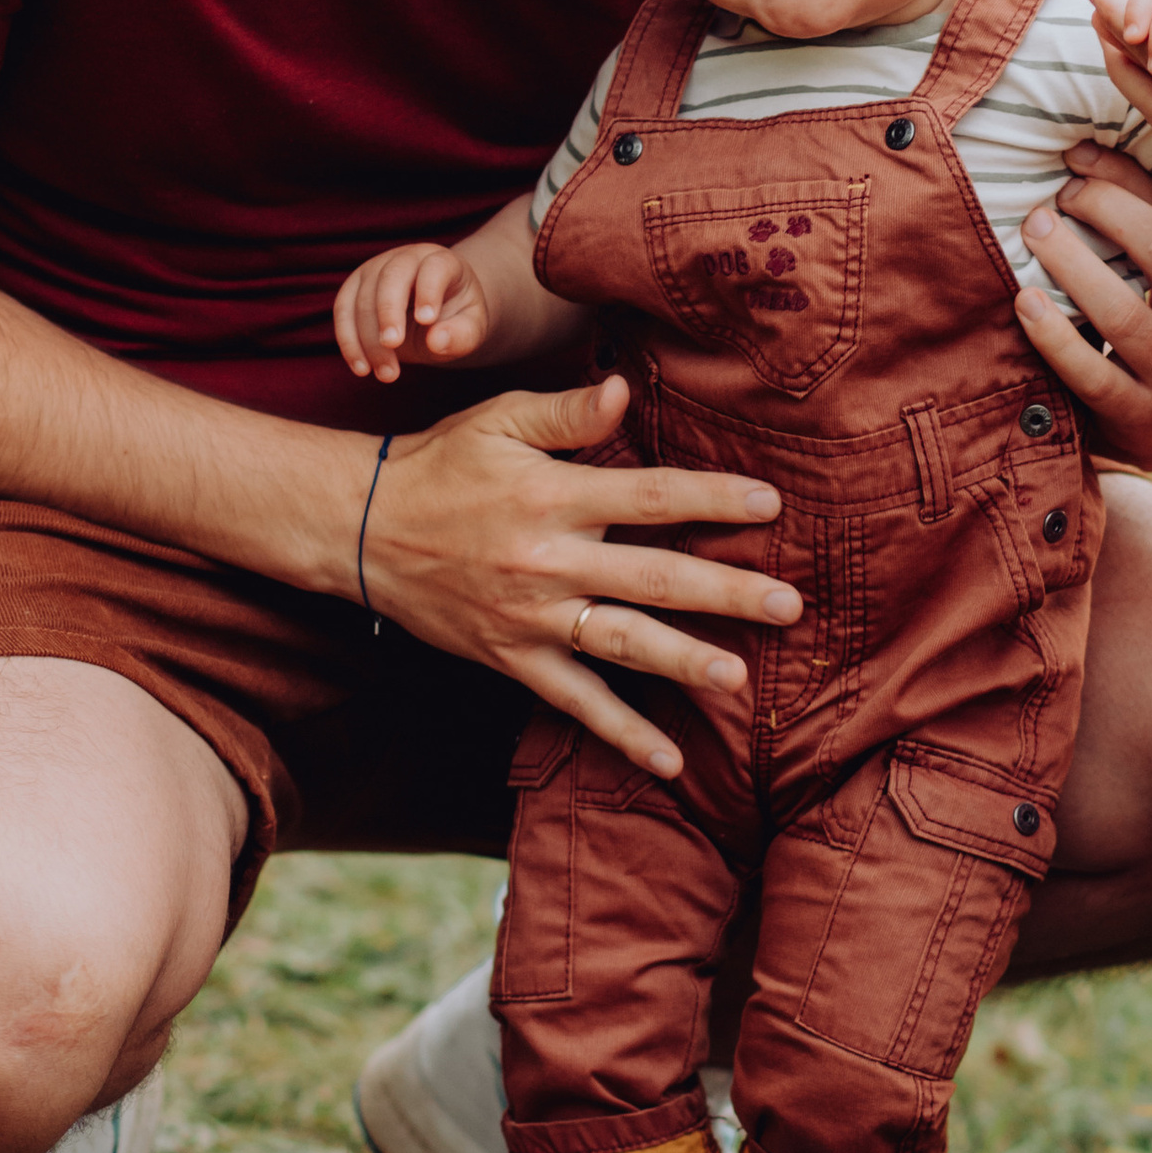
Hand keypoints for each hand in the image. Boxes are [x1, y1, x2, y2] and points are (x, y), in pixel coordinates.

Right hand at [333, 240, 491, 383]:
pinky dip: (348, 341)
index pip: (434, 268)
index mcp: (441, 262)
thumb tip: (436, 340)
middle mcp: (406, 259)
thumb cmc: (456, 318)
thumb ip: (461, 334)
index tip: (427, 320)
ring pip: (362, 297)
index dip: (428, 291)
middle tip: (393, 346)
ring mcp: (376, 270)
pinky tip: (362, 368)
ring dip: (368, 338)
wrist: (434, 315)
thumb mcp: (471, 328)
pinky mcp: (354, 288)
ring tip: (386, 374)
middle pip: (391, 277)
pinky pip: (343, 311)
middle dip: (388, 312)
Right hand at [361, 373, 802, 777]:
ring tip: (739, 681)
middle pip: (653, 579)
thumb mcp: (499, 421)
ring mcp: (531, 618)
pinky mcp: (513, 658)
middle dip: (725, 594)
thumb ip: (568, 412)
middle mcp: (548, 561)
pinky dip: (621, 733)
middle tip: (789, 606)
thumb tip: (626, 389)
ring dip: (683, 664)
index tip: (771, 505)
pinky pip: (574, 702)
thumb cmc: (442, 464)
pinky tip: (669, 762)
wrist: (361, 528)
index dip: (712, 500)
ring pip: (620, 645)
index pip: (649, 497)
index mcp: (553, 496)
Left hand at [1014, 144, 1151, 469]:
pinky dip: (1054, 335)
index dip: (1125, 179)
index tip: (1077, 156)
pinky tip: (1025, 303)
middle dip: (1103, 208)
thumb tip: (1094, 160)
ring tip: (1034, 232)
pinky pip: (1093, 373)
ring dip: (1071, 263)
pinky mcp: (1145, 421)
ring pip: (1124, 312)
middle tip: (1055, 199)